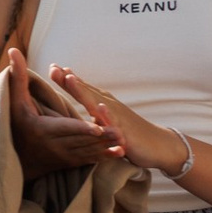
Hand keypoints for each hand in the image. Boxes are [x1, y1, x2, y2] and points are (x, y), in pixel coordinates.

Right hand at [4, 47, 117, 177]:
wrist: (21, 156)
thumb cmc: (18, 124)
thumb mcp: (16, 102)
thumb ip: (18, 77)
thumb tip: (13, 50)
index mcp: (43, 130)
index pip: (65, 128)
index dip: (81, 128)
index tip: (96, 127)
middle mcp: (55, 146)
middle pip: (81, 140)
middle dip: (101, 136)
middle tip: (120, 132)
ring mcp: (65, 156)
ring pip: (89, 150)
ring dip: (107, 145)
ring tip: (124, 139)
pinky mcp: (72, 162)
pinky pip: (91, 160)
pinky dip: (106, 157)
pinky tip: (121, 153)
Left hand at [40, 62, 182, 178]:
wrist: (159, 145)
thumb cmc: (130, 132)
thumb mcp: (107, 119)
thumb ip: (93, 110)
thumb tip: (78, 100)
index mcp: (102, 104)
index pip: (83, 88)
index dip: (66, 78)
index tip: (52, 67)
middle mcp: (109, 106)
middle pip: (86, 90)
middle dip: (69, 80)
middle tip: (54, 68)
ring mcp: (118, 117)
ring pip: (97, 102)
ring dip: (83, 90)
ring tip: (70, 78)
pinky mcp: (126, 132)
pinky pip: (115, 123)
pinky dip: (107, 114)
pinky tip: (100, 107)